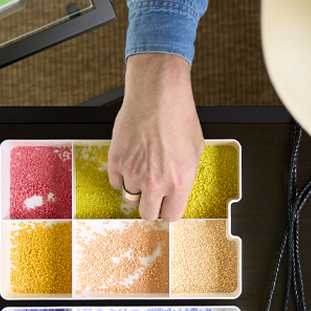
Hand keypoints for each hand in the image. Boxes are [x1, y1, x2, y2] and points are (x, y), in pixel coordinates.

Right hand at [108, 53, 204, 221]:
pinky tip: (132, 159)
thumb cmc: (178, 116)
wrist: (158, 94)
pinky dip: (122, 175)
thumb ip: (185, 177)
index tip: (166, 203)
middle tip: (153, 191)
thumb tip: (178, 191)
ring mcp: (133, 173)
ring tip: (144, 167)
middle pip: (147, 213)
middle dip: (151, 204)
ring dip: (136, 187)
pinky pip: (116, 182)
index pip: (171, 216)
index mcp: (179, 182)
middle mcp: (155, 182)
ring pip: (130, 196)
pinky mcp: (116, 161)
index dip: (168, 208)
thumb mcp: (195, 151)